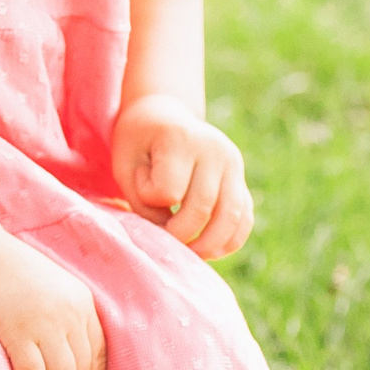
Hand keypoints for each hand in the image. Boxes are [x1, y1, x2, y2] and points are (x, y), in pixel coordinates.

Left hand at [111, 93, 254, 258]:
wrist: (165, 116)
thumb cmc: (138, 142)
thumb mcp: (125, 164)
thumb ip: (142, 201)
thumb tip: (172, 237)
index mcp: (180, 138)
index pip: (168, 191)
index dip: (148, 202)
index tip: (140, 190)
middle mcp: (214, 149)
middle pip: (203, 208)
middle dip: (181, 235)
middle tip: (163, 241)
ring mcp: (233, 164)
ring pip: (232, 218)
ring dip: (210, 245)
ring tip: (189, 253)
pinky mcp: (241, 179)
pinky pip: (245, 218)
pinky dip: (230, 241)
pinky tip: (210, 250)